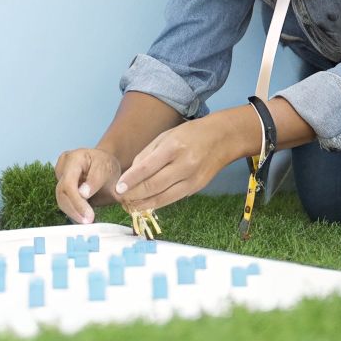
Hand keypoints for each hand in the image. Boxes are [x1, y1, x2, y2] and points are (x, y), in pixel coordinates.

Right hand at [55, 147, 123, 224]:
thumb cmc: (107, 165)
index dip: (77, 202)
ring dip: (73, 213)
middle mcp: (63, 166)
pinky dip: (72, 211)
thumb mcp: (108, 170)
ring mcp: (60, 175)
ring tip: (86, 222)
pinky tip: (82, 218)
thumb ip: (96, 180)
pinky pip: (63, 200)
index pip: (69, 183)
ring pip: (61, 198)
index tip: (89, 216)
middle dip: (75, 210)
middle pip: (62, 192)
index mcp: (75, 158)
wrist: (105, 164)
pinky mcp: (60, 185)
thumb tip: (83, 194)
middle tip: (88, 222)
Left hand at [115, 111, 254, 214]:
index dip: (131, 180)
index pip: (147, 167)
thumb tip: (131, 175)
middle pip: (154, 185)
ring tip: (129, 206)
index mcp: (174, 147)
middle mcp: (184, 164)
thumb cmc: (190, 134)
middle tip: (120, 199)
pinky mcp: (197, 188)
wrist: (222, 138)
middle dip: (134, 195)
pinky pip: (173, 199)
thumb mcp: (166, 136)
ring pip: (163, 197)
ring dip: (143, 204)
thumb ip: (146, 154)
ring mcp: (192, 178)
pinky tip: (146, 204)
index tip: (118, 188)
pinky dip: (157, 203)